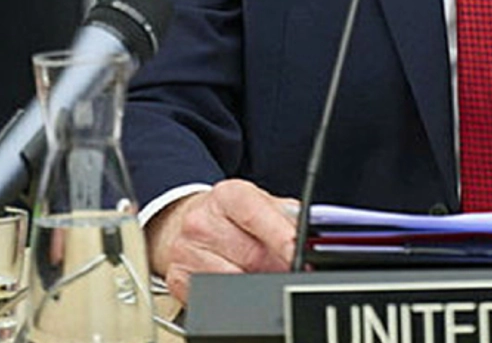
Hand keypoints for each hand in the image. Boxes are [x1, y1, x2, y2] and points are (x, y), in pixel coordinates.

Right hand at [146, 179, 299, 303]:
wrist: (191, 223)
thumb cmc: (234, 216)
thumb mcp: (263, 204)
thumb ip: (290, 216)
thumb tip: (314, 237)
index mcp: (227, 195)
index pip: (256, 215)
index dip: (281, 237)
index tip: (299, 255)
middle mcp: (201, 220)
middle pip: (250, 255)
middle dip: (277, 267)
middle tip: (289, 270)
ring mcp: (185, 250)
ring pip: (234, 279)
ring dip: (257, 283)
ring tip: (263, 274)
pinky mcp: (177, 277)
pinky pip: (214, 296)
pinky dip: (233, 295)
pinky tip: (238, 280)